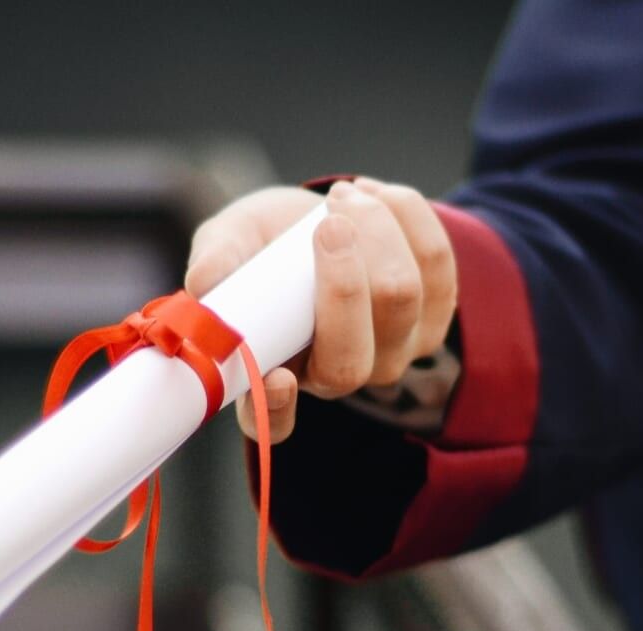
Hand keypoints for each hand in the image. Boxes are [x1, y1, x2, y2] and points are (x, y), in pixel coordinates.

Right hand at [184, 178, 457, 443]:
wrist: (321, 216)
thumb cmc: (266, 242)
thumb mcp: (230, 241)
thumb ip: (217, 261)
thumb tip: (205, 283)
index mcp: (275, 375)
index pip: (274, 422)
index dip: (278, 409)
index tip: (277, 377)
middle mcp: (337, 377)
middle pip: (352, 357)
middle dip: (344, 281)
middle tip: (327, 222)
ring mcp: (393, 352)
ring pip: (401, 298)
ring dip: (376, 230)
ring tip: (342, 196)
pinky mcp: (435, 314)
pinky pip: (437, 263)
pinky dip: (407, 216)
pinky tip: (375, 195)